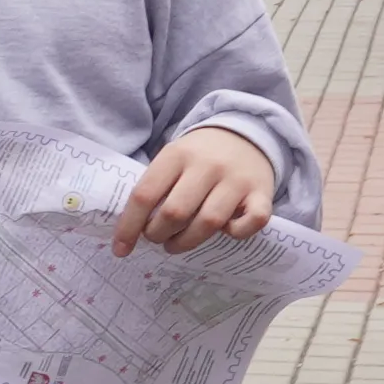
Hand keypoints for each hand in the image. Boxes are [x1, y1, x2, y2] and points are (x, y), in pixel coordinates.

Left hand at [114, 125, 280, 257]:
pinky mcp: (262, 193)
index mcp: (176, 155)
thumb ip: (155, 187)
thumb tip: (130, 230)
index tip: (120, 249)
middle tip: (156, 238)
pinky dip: (237, 233)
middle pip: (175, 212)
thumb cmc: (199, 157)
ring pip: (209, 222)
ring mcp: (237, 179)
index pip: (144, 195)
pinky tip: (226, 230)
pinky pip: (252, 222)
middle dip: (158, 235)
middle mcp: (207, 165)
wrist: (246, 135)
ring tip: (177, 243)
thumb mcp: (172, 160)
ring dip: (187, 242)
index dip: (129, 227)